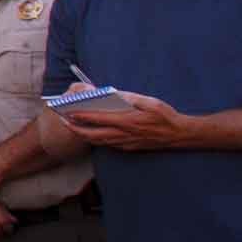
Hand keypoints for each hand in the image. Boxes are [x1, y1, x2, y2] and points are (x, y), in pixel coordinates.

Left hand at [62, 92, 186, 151]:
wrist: (178, 135)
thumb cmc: (165, 116)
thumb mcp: (149, 102)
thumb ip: (129, 98)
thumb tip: (113, 93)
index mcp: (127, 122)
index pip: (98, 119)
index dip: (82, 116)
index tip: (68, 111)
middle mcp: (124, 135)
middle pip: (93, 135)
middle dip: (75, 129)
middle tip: (63, 121)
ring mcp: (125, 143)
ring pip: (98, 141)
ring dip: (83, 135)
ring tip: (71, 126)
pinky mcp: (128, 147)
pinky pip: (107, 144)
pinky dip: (95, 139)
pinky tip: (89, 132)